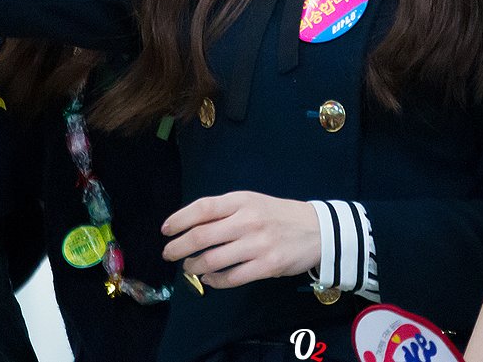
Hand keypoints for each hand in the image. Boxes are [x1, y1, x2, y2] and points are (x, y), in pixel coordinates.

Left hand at [162, 191, 320, 288]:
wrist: (317, 230)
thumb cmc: (277, 215)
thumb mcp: (252, 202)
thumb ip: (224, 211)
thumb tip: (189, 226)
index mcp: (241, 201)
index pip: (202, 208)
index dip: (179, 219)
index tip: (166, 230)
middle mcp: (247, 220)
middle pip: (201, 236)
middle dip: (179, 248)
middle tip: (169, 254)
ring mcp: (257, 244)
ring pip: (213, 260)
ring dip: (194, 266)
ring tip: (189, 267)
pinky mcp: (266, 266)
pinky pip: (231, 278)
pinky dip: (214, 281)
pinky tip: (209, 279)